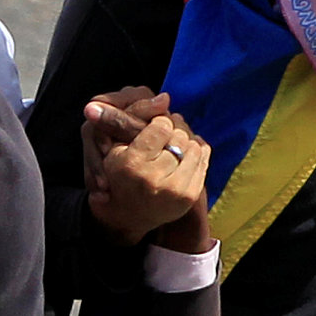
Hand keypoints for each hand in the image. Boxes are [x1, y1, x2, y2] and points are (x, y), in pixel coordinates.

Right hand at [87, 100, 211, 244]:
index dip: (159, 121)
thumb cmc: (117, 174)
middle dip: (174, 131)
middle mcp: (154, 179)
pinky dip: (195, 154)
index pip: (162, 126)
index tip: (154, 125)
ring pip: (194, 146)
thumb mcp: (112, 147)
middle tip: (165, 134)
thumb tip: (124, 100)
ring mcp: (175, 190)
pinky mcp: (189, 197)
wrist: (128, 215)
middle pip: (179, 136)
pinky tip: (181, 157)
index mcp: (132, 164)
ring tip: (172, 146)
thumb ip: (121, 120)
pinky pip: (203, 161)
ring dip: (185, 142)